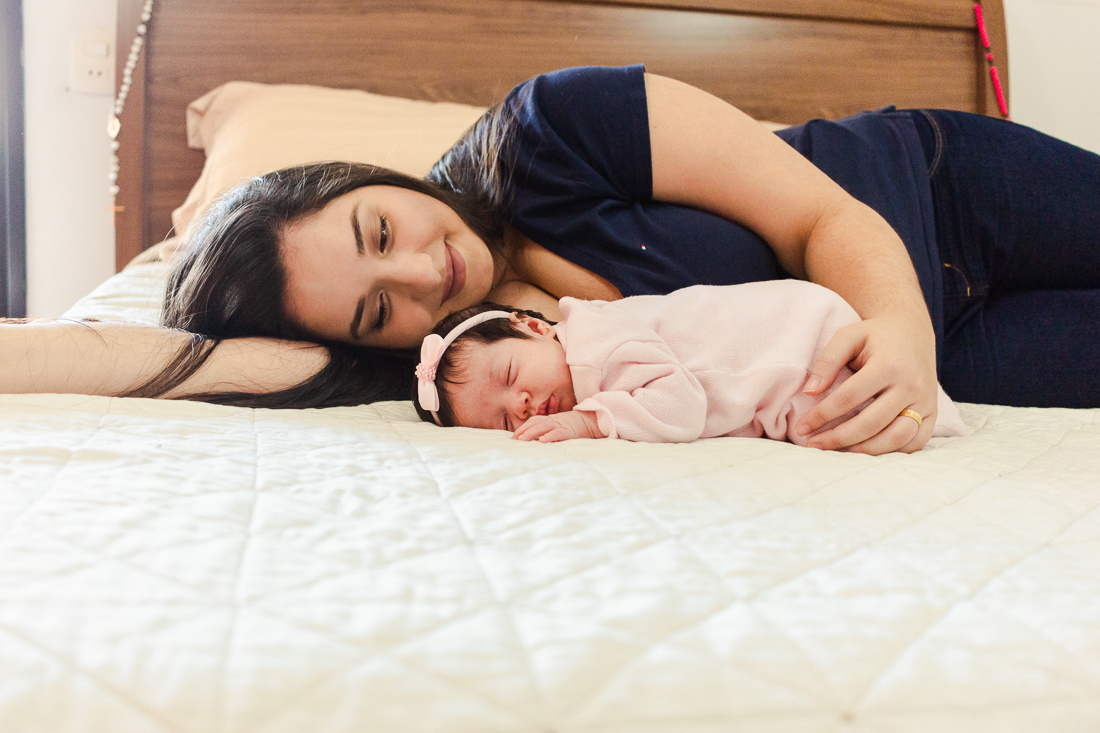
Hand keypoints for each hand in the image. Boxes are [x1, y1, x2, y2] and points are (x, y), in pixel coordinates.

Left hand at [512, 410, 604, 442]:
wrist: (591, 420)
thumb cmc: (573, 426)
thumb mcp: (558, 426)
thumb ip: (547, 430)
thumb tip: (533, 440)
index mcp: (550, 420)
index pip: (532, 421)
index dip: (522, 428)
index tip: (513, 437)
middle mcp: (553, 421)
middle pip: (535, 424)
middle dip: (523, 431)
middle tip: (513, 440)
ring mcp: (561, 426)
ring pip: (543, 427)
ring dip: (531, 433)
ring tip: (522, 440)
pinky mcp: (569, 432)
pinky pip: (558, 433)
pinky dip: (549, 436)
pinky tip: (542, 441)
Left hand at [795, 312, 937, 453]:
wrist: (912, 332)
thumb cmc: (874, 336)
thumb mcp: (848, 336)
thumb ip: (827, 361)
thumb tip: (810, 392)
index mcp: (889, 364)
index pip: (849, 398)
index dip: (822, 415)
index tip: (802, 427)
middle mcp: (911, 386)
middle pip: (871, 424)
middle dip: (838, 439)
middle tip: (813, 445)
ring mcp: (925, 402)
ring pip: (895, 440)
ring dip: (862, 451)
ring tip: (836, 451)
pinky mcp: (932, 413)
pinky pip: (914, 443)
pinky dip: (890, 452)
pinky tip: (865, 450)